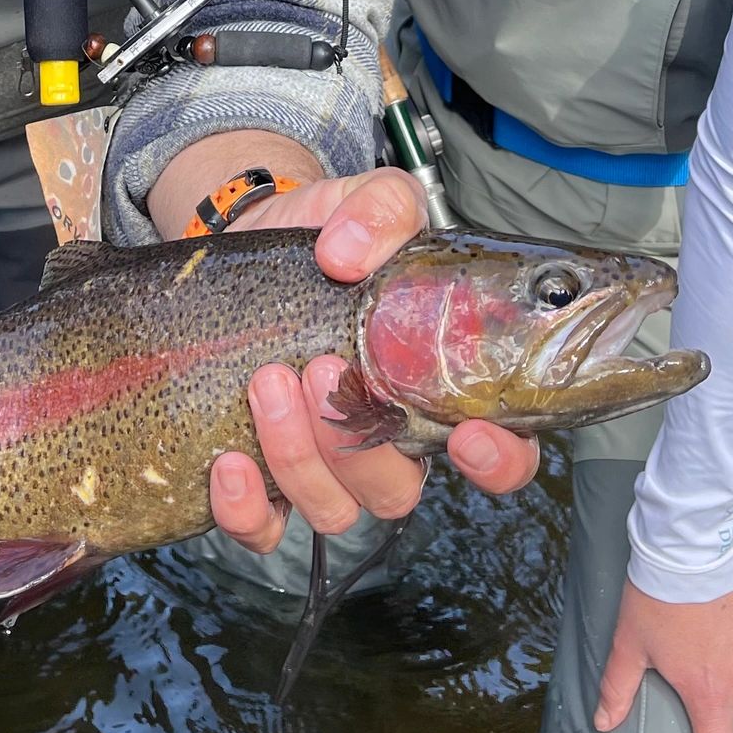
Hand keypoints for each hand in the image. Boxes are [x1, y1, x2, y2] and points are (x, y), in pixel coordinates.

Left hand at [207, 167, 537, 552]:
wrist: (251, 240)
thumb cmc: (330, 235)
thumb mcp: (369, 202)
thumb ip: (380, 210)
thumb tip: (347, 253)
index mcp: (438, 387)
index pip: (503, 454)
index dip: (499, 461)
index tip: (469, 434)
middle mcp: (390, 439)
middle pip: (398, 490)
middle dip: (358, 445)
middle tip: (321, 368)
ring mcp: (325, 466)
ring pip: (334, 511)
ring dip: (299, 457)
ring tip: (267, 381)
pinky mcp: (261, 476)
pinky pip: (262, 530)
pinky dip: (246, 509)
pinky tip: (229, 461)